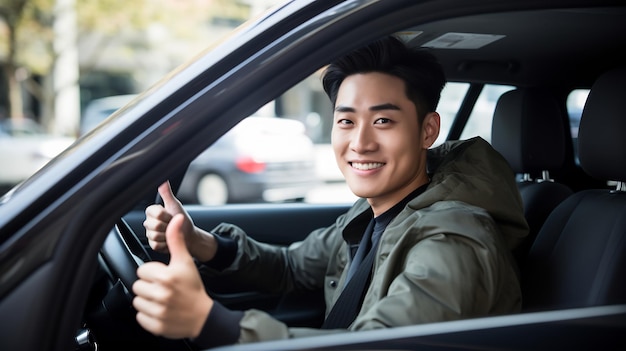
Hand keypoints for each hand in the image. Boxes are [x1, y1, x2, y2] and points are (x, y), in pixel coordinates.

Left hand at [133, 214, 212, 338]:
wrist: (203, 316)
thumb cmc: (193, 288)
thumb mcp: (186, 261)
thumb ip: (177, 239)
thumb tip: (176, 219)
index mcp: (166, 277)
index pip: (142, 271)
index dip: (152, 272)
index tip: (163, 276)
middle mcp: (160, 294)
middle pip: (137, 286)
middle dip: (148, 286)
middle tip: (163, 288)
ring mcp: (157, 311)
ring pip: (137, 302)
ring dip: (147, 300)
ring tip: (161, 299)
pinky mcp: (155, 325)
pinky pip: (140, 317)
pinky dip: (148, 315)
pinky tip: (160, 310)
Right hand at [144, 181, 194, 253]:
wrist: (188, 236)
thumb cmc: (181, 220)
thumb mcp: (175, 205)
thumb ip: (167, 193)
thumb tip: (163, 180)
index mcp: (152, 212)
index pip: (154, 212)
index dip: (165, 215)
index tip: (170, 215)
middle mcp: (149, 223)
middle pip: (155, 225)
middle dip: (168, 225)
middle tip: (172, 224)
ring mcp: (150, 234)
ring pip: (155, 235)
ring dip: (167, 235)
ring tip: (171, 232)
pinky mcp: (153, 245)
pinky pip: (156, 244)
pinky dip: (166, 243)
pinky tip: (169, 240)